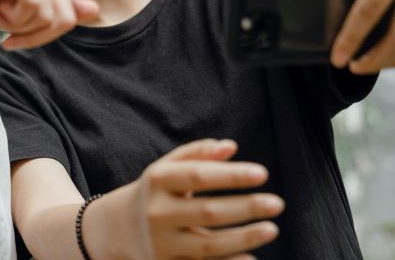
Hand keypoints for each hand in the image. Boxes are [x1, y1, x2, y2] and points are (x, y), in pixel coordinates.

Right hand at [0, 0, 156, 49]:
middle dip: (40, 35)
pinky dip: (13, 20)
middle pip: (68, 16)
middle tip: (13, 34)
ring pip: (51, 14)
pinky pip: (32, 8)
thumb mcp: (24, 15)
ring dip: (24, 28)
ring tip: (3, 17)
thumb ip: (59, 11)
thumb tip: (95, 10)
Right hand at [113, 139, 281, 259]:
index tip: (262, 174)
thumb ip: (197, 154)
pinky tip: (252, 257)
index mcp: (158, 181)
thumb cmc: (153, 192)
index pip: (198, 176)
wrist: (116, 229)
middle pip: (207, 211)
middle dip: (245, 207)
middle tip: (277, 203)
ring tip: (272, 228)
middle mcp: (158, 212)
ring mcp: (163, 243)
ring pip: (209, 244)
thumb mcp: (166, 167)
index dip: (231, 175)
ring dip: (244, 238)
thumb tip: (230, 146)